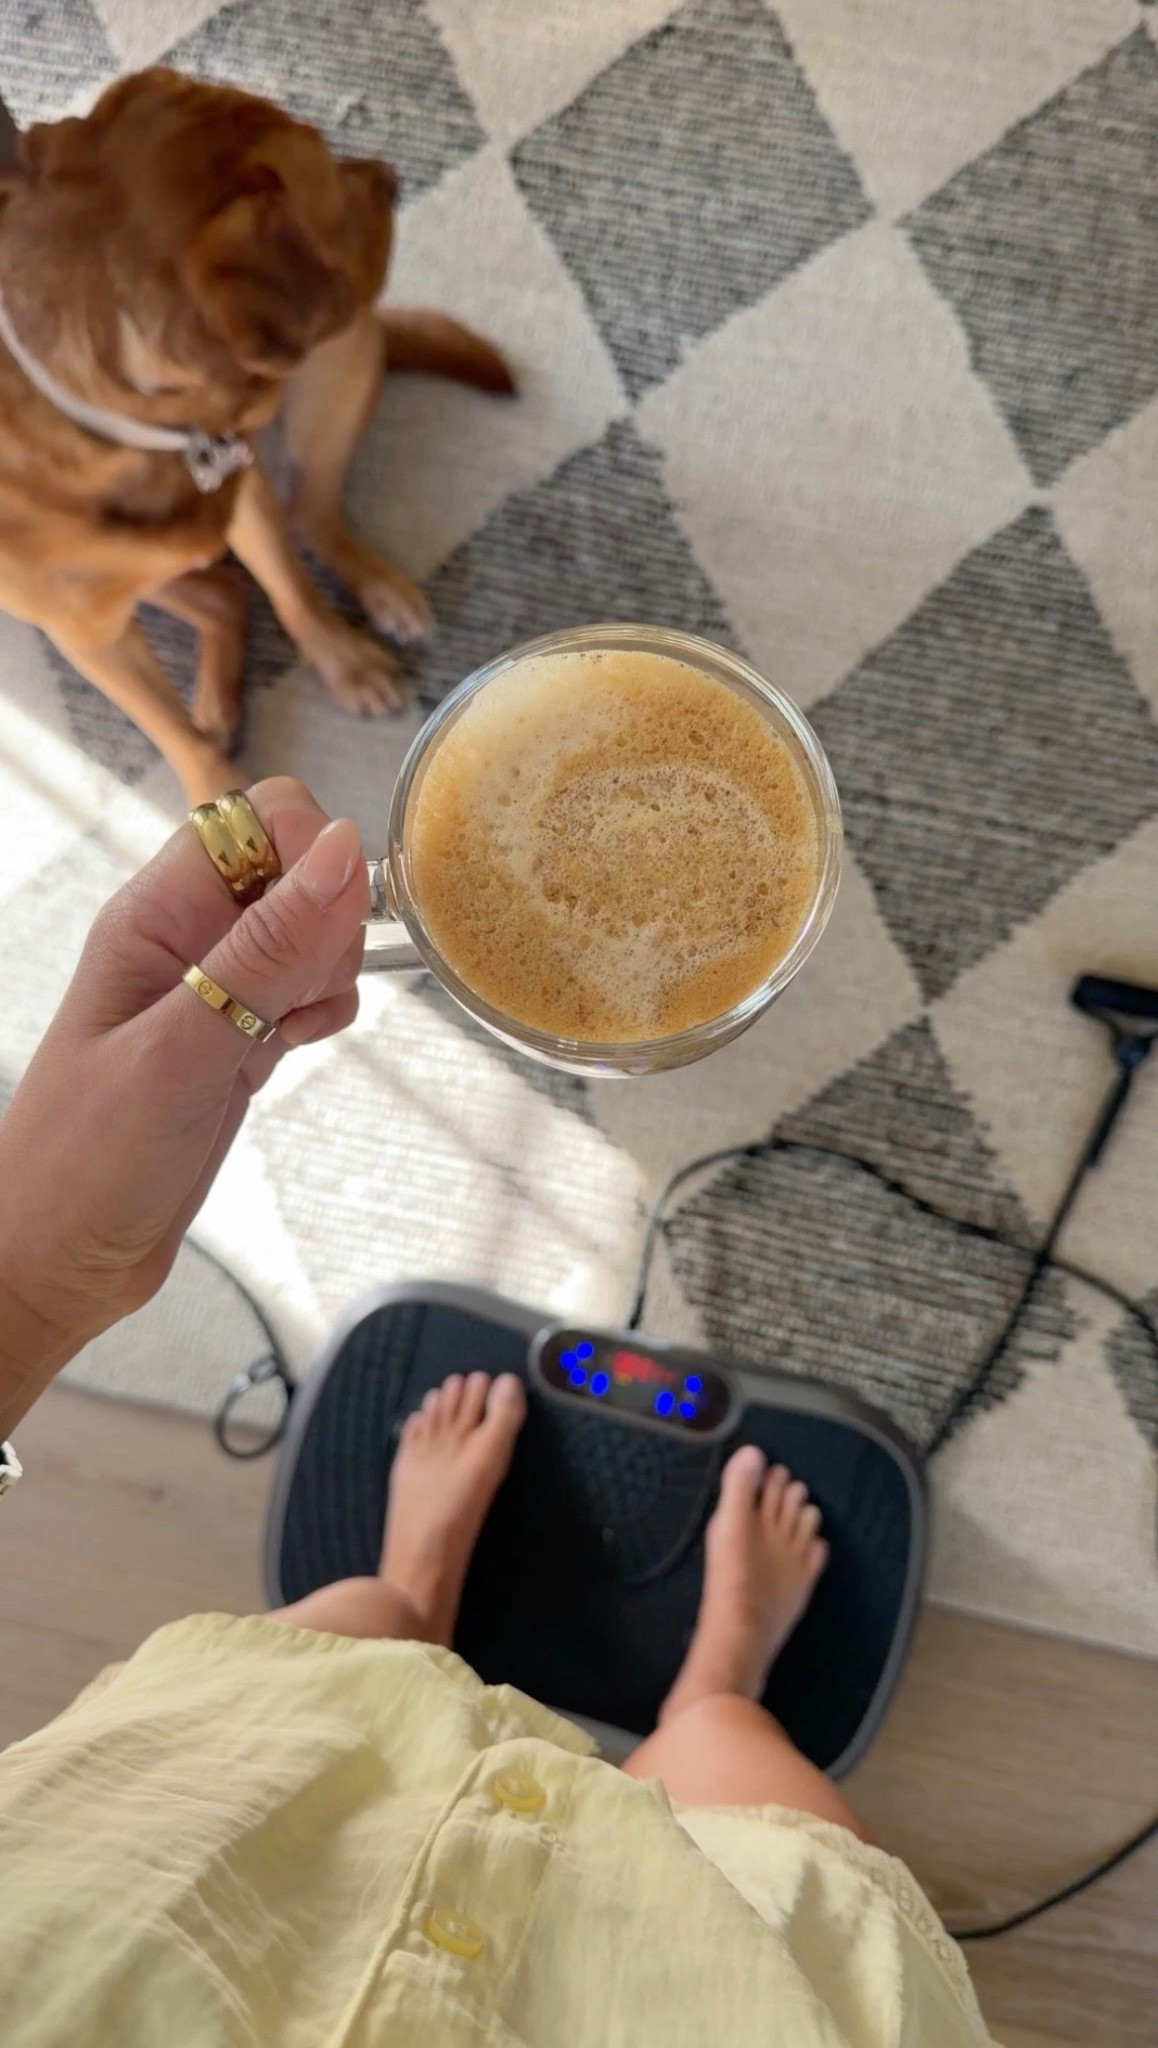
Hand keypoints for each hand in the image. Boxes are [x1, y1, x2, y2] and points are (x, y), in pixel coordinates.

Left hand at [0, 778, 366, 1433]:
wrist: (57, 1260)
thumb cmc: (84, 1163)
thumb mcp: (184, 1051)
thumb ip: (267, 950)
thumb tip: (341, 851)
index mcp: (154, 914)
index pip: (261, 818)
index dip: (310, 860)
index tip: (319, 935)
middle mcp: (185, 938)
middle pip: (298, 870)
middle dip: (328, 924)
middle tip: (293, 998)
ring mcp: (214, 986)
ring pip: (311, 931)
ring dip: (328, 973)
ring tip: (283, 1032)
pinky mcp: (236, 1034)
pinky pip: (306, 987)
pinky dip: (322, 1012)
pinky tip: (292, 1049)